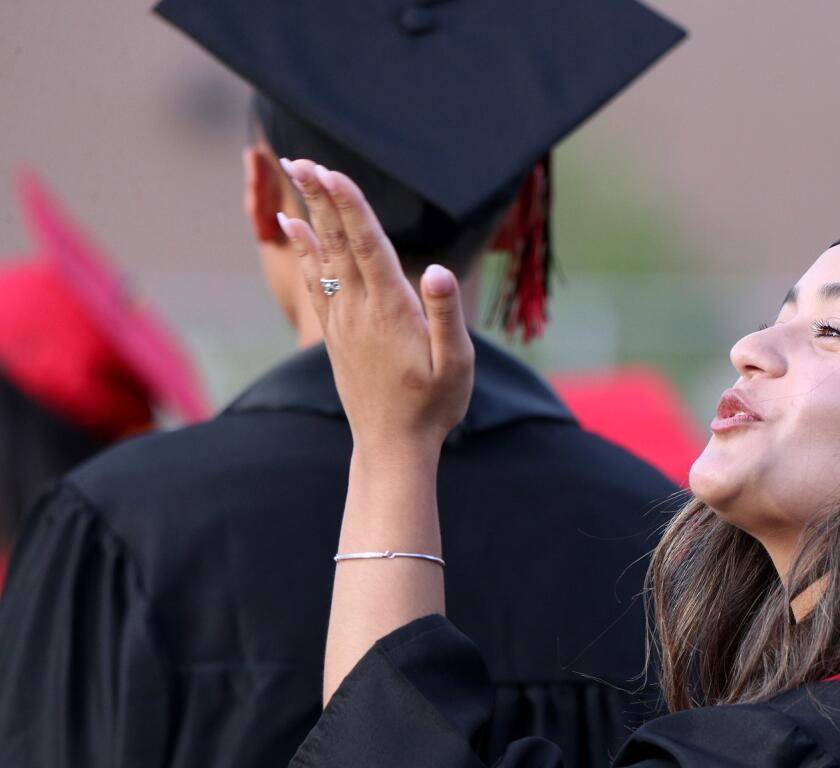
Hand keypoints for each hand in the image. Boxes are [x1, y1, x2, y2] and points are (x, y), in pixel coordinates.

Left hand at [276, 159, 473, 460]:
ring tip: (294, 174)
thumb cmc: (433, 406)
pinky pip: (314, 278)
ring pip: (322, 254)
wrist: (392, 447)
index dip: (350, 206)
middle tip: (301, 159)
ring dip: (310, 211)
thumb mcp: (456, 365)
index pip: (367, 246)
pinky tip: (292, 224)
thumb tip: (439, 271)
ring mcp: (343, 319)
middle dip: (320, 197)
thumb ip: (446, 317)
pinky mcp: (336, 331)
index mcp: (391, 310)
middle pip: (336, 241)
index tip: (332, 171)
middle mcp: (359, 308)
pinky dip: (303, 247)